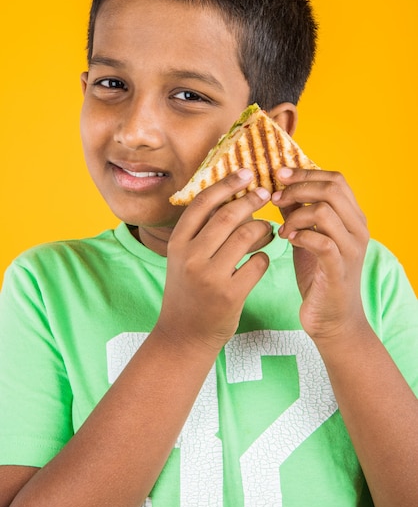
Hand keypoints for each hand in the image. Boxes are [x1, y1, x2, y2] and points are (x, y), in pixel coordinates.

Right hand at [157, 169, 271, 351]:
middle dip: (251, 199)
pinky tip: (260, 260)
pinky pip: (259, 262)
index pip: (203, 202)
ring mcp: (210, 276)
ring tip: (267, 231)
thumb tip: (231, 196)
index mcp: (177, 242)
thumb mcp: (182, 257)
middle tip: (264, 194)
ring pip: (248, 235)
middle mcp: (190, 256)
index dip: (226, 184)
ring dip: (263, 229)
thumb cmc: (188, 289)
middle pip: (229, 215)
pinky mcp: (230, 295)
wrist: (183, 334)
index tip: (245, 173)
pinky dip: (264, 257)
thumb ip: (200, 230)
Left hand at [271, 167, 368, 339]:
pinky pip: (321, 241)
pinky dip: (300, 236)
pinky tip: (287, 241)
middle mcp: (357, 229)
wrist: (333, 319)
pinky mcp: (339, 269)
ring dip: (295, 216)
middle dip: (297, 189)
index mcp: (352, 217)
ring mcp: (351, 249)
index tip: (279, 174)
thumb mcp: (306, 237)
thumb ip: (298, 213)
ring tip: (282, 229)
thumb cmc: (318, 275)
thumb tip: (280, 187)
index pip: (335, 179)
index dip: (305, 173)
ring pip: (325, 212)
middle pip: (331, 189)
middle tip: (275, 199)